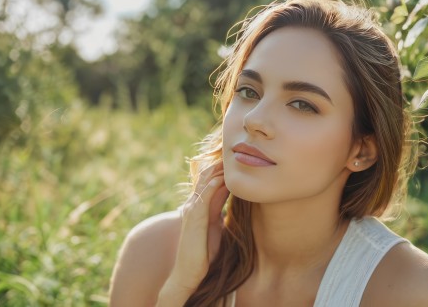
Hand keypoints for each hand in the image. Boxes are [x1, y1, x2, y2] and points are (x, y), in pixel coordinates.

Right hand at [169, 161, 229, 290]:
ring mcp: (191, 209)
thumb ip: (219, 210)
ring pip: (205, 182)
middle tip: (238, 153)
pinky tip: (223, 178)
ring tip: (232, 159)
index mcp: (199, 206)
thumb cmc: (203, 253)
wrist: (189, 273)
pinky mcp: (194, 218)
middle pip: (207, 176)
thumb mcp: (215, 227)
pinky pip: (203, 196)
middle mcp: (193, 204)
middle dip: (221, 164)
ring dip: (218, 170)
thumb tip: (230, 197)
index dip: (223, 169)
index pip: (211, 180)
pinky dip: (212, 185)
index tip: (239, 160)